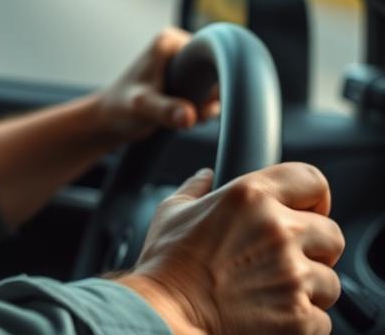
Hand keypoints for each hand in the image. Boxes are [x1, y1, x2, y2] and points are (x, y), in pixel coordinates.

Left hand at [96, 27, 219, 141]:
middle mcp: (179, 47)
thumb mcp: (143, 107)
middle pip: (216, 71)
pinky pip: (210, 94)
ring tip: (188, 116)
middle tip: (192, 112)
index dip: (213, 79)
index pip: (211, 53)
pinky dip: (205, 109)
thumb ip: (166, 110)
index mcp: (169, 40)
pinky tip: (189, 117)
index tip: (200, 101)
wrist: (111, 120)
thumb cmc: (120, 108)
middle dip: (210, 96)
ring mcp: (184, 65)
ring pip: (215, 85)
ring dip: (207, 105)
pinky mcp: (186, 81)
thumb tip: (189, 116)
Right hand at [118, 164, 343, 334]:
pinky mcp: (299, 316)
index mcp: (250, 196)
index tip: (309, 209)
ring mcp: (292, 274)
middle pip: (331, 233)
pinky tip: (271, 315)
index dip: (314, 196)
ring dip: (309, 288)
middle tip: (288, 259)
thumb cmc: (165, 265)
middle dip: (315, 248)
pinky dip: (302, 321)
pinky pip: (322, 319)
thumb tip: (204, 178)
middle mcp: (278, 230)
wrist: (165, 313)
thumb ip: (195, 189)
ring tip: (273, 292)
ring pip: (330, 280)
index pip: (311, 180)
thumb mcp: (172, 212)